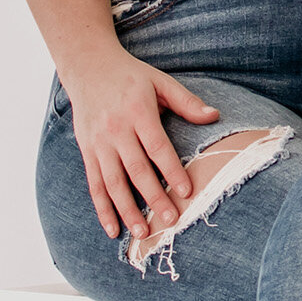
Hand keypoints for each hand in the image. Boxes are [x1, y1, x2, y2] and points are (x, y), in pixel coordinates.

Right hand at [66, 49, 219, 244]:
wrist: (88, 67)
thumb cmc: (131, 76)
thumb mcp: (160, 81)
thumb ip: (186, 101)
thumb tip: (214, 116)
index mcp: (138, 112)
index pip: (157, 147)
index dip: (172, 171)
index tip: (186, 193)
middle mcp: (116, 130)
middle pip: (136, 170)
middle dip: (153, 198)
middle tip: (170, 221)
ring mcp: (98, 143)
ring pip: (113, 183)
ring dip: (127, 210)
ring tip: (143, 233)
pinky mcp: (87, 151)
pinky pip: (94, 184)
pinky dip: (102, 209)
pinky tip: (113, 229)